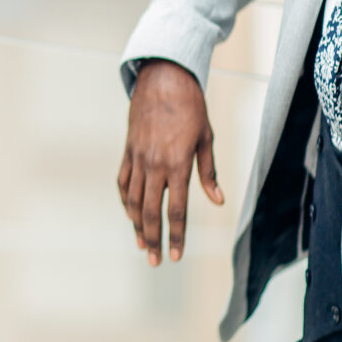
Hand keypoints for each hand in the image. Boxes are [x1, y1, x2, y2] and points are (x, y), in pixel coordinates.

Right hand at [118, 58, 222, 264]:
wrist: (163, 80)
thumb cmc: (190, 107)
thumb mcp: (206, 138)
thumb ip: (209, 173)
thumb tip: (218, 201)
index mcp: (177, 164)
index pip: (176, 210)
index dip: (177, 235)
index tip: (177, 255)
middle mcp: (155, 165)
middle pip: (150, 211)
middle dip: (154, 239)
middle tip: (156, 261)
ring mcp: (138, 158)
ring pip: (133, 200)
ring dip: (137, 225)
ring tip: (143, 245)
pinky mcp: (128, 151)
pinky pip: (123, 182)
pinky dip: (125, 201)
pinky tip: (130, 214)